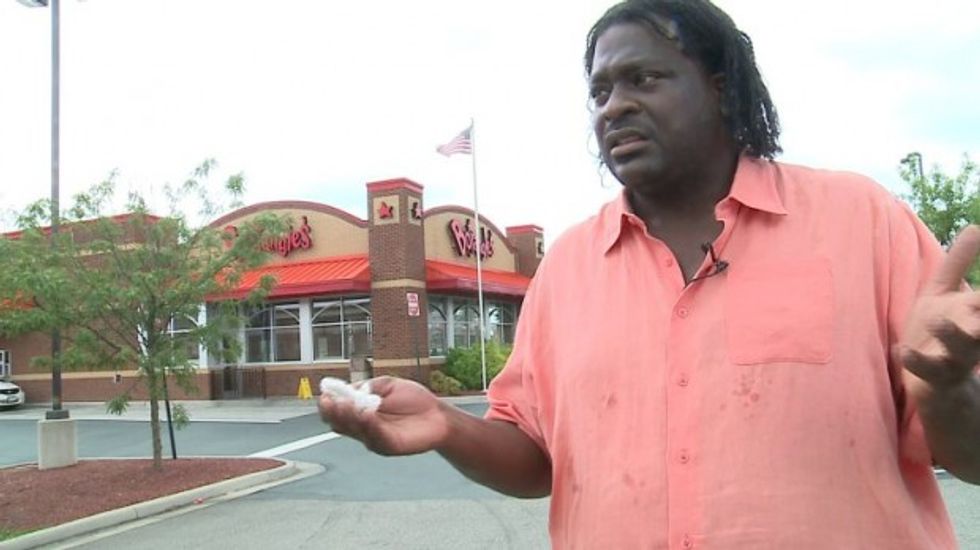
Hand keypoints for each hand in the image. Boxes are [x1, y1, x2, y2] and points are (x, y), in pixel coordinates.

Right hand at [317, 376, 450, 455]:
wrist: (438, 414)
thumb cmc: (414, 400)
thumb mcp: (387, 386)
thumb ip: (368, 387)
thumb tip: (348, 389)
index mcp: (360, 412)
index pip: (336, 412)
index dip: (328, 404)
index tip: (326, 394)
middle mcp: (363, 428)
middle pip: (339, 424)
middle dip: (333, 412)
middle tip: (331, 401)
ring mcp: (375, 439)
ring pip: (354, 431)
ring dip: (348, 417)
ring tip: (347, 405)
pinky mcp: (389, 446)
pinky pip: (375, 436)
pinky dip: (369, 424)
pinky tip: (367, 413)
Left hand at [900, 225, 979, 398]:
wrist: (934, 380)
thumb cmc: (940, 329)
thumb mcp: (945, 292)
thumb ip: (959, 262)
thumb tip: (975, 226)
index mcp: (975, 312)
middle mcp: (973, 335)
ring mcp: (955, 357)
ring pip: (961, 348)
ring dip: (952, 334)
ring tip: (937, 321)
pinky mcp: (934, 376)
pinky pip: (928, 371)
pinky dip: (916, 361)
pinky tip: (901, 350)